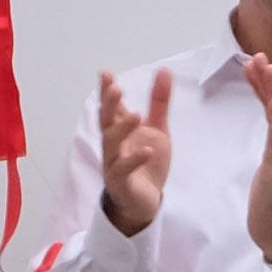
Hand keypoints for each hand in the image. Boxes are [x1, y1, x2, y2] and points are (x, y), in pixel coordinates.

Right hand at [94, 68, 175, 236]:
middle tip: (116, 88)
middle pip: (106, 123)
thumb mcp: (157, 129)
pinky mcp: (121, 183)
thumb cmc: (146, 163)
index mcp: (120, 131)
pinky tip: (147, 151)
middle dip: (109, 106)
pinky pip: (123, 171)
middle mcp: (113, 146)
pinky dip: (134, 160)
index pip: (111, 108)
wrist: (145, 201)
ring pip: (111, 145)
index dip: (107, 92)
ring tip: (137, 115)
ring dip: (122, 130)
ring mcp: (114, 164)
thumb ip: (159, 102)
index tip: (106, 74)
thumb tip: (164, 71)